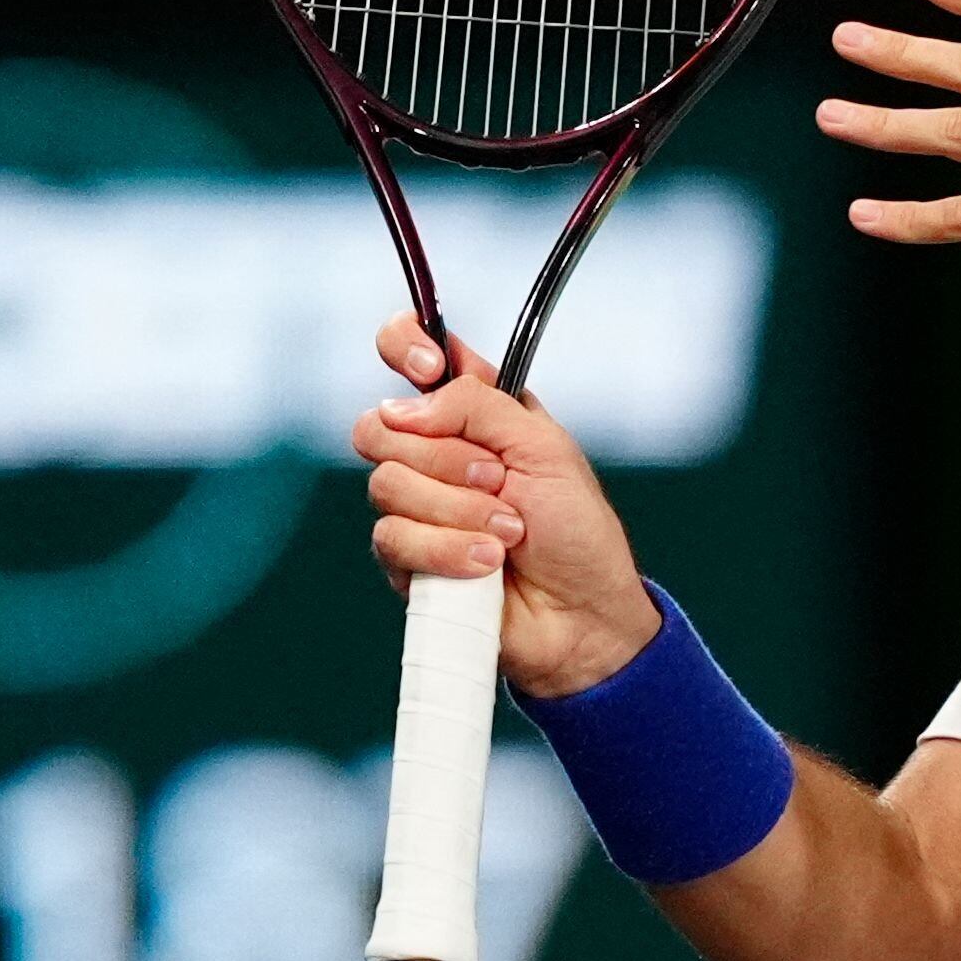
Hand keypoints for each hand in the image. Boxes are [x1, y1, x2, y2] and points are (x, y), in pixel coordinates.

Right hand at [350, 314, 659, 697]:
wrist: (580, 614)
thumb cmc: (577, 531)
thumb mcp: (546, 448)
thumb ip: (479, 407)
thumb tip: (404, 407)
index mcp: (474, 411)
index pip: (412, 352)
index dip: (405, 346)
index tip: (428, 366)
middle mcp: (436, 453)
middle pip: (379, 425)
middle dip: (446, 458)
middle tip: (499, 481)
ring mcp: (416, 506)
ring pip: (387, 485)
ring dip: (459, 511)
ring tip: (509, 533)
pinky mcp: (406, 558)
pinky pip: (393, 537)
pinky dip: (448, 549)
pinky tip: (486, 564)